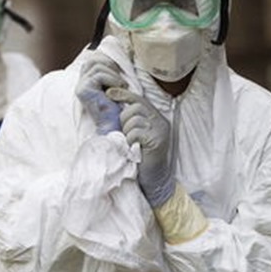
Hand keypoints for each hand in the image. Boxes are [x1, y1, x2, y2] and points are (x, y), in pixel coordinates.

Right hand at [75, 51, 125, 134]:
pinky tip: (120, 88)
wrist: (115, 125)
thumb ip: (109, 73)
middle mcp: (80, 84)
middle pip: (93, 60)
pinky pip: (99, 75)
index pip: (92, 61)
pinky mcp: (84, 90)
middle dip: (110, 65)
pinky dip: (113, 79)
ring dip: (114, 74)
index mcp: (86, 83)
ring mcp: (80, 87)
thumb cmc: (118, 108)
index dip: (106, 61)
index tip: (119, 72)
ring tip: (122, 85)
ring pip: (97, 66)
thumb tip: (112, 57)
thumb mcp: (113, 86)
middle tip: (120, 79)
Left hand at [106, 87, 174, 206]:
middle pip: (136, 107)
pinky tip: (133, 148)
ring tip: (131, 143)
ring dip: (127, 131)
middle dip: (124, 119)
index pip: (139, 99)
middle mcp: (160, 121)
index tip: (109, 93)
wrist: (154, 178)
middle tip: (125, 133)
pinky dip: (130, 140)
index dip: (123, 94)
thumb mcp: (135, 134)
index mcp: (156, 118)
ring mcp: (160, 130)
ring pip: (135, 119)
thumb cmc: (140, 156)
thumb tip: (114, 104)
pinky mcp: (157, 140)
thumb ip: (131, 121)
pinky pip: (136, 132)